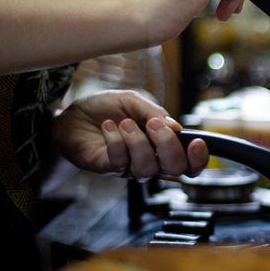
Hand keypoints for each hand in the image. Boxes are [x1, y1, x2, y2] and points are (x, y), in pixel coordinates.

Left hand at [51, 90, 208, 178]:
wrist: (70, 114)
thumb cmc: (104, 109)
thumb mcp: (132, 101)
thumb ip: (155, 112)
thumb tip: (177, 127)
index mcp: (160, 145)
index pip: (188, 163)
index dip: (198, 159)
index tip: (196, 142)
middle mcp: (148, 160)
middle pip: (173, 168)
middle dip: (167, 145)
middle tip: (153, 124)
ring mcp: (128, 167)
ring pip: (147, 168)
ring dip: (138, 142)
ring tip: (125, 122)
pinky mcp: (106, 168)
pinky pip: (120, 162)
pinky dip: (116, 141)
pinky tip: (108, 126)